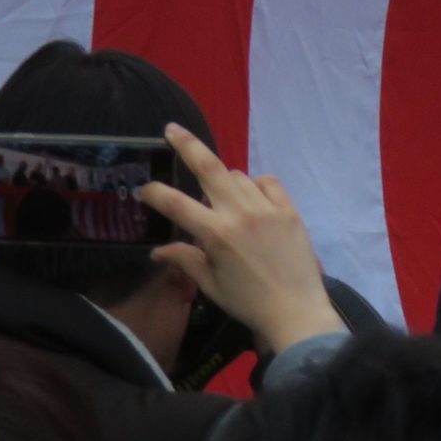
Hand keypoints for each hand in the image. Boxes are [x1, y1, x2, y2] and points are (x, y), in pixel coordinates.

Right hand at [142, 122, 344, 353]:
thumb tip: (156, 251)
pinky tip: (252, 199)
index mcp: (217, 234)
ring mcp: (267, 207)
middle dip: (187, 145)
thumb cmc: (248, 302)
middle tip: (172, 129)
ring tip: (222, 203)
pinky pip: (267, 182)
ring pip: (237, 176)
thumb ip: (185, 260)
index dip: (156, 193)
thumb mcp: (211, 285)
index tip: (144, 188)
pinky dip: (255, 185)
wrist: (296, 310)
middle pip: (210, 166)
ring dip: (224, 183)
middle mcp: (240, 213)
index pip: (177, 204)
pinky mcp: (288, 208)